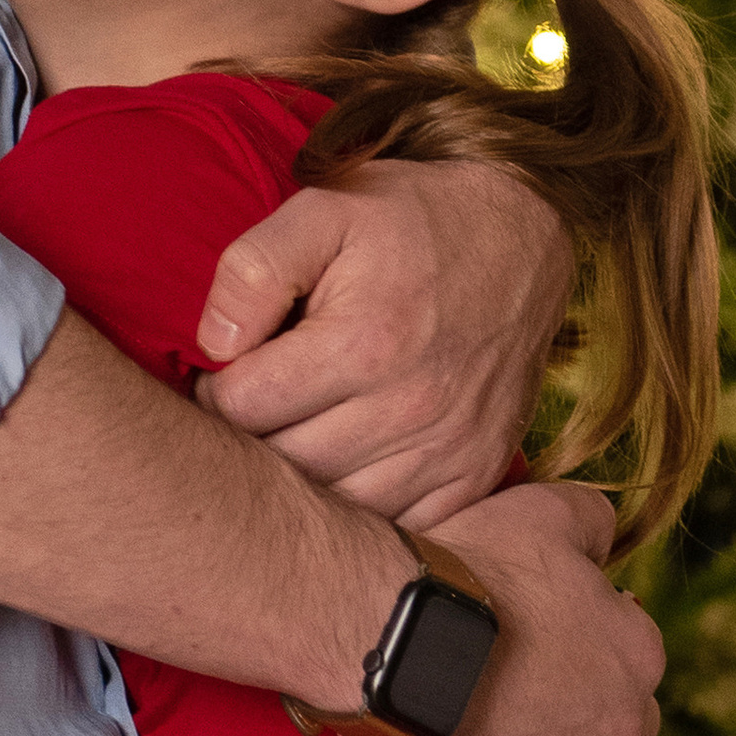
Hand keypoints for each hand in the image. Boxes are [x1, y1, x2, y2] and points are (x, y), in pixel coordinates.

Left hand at [194, 158, 573, 514]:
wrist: (521, 234)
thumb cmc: (410, 221)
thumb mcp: (322, 209)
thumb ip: (253, 269)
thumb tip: (214, 345)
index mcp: (362, 344)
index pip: (241, 409)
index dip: (216, 390)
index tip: (227, 373)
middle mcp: (411, 408)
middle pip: (283, 467)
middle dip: (253, 440)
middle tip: (255, 407)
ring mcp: (449, 449)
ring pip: (336, 509)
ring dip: (304, 479)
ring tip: (297, 432)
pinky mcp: (477, 473)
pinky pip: (397, 526)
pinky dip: (363, 508)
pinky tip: (349, 464)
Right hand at [335, 479, 661, 735]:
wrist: (392, 645)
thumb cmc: (460, 574)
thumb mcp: (536, 512)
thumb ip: (589, 519)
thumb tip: (610, 536)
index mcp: (635, 646)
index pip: (633, 656)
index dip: (586, 654)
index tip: (538, 654)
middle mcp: (631, 719)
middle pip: (630, 728)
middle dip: (590, 722)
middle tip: (523, 712)